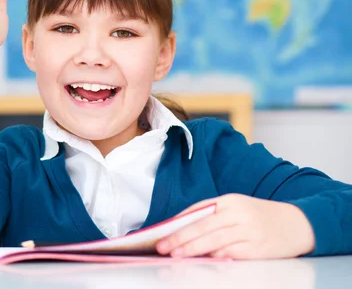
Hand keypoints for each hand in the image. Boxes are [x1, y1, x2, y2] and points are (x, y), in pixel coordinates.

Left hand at [156, 194, 315, 258]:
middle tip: (164, 246)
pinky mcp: (258, 248)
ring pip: (214, 240)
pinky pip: (232, 252)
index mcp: (230, 200)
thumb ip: (212, 216)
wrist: (297, 224)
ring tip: (177, 254)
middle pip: (203, 226)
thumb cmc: (261, 217)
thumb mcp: (237, 207)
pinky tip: (203, 260)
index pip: (198, 210)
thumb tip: (183, 228)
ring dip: (193, 248)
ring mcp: (249, 231)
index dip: (179, 222)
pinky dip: (215, 256)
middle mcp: (239, 213)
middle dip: (180, 238)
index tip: (163, 232)